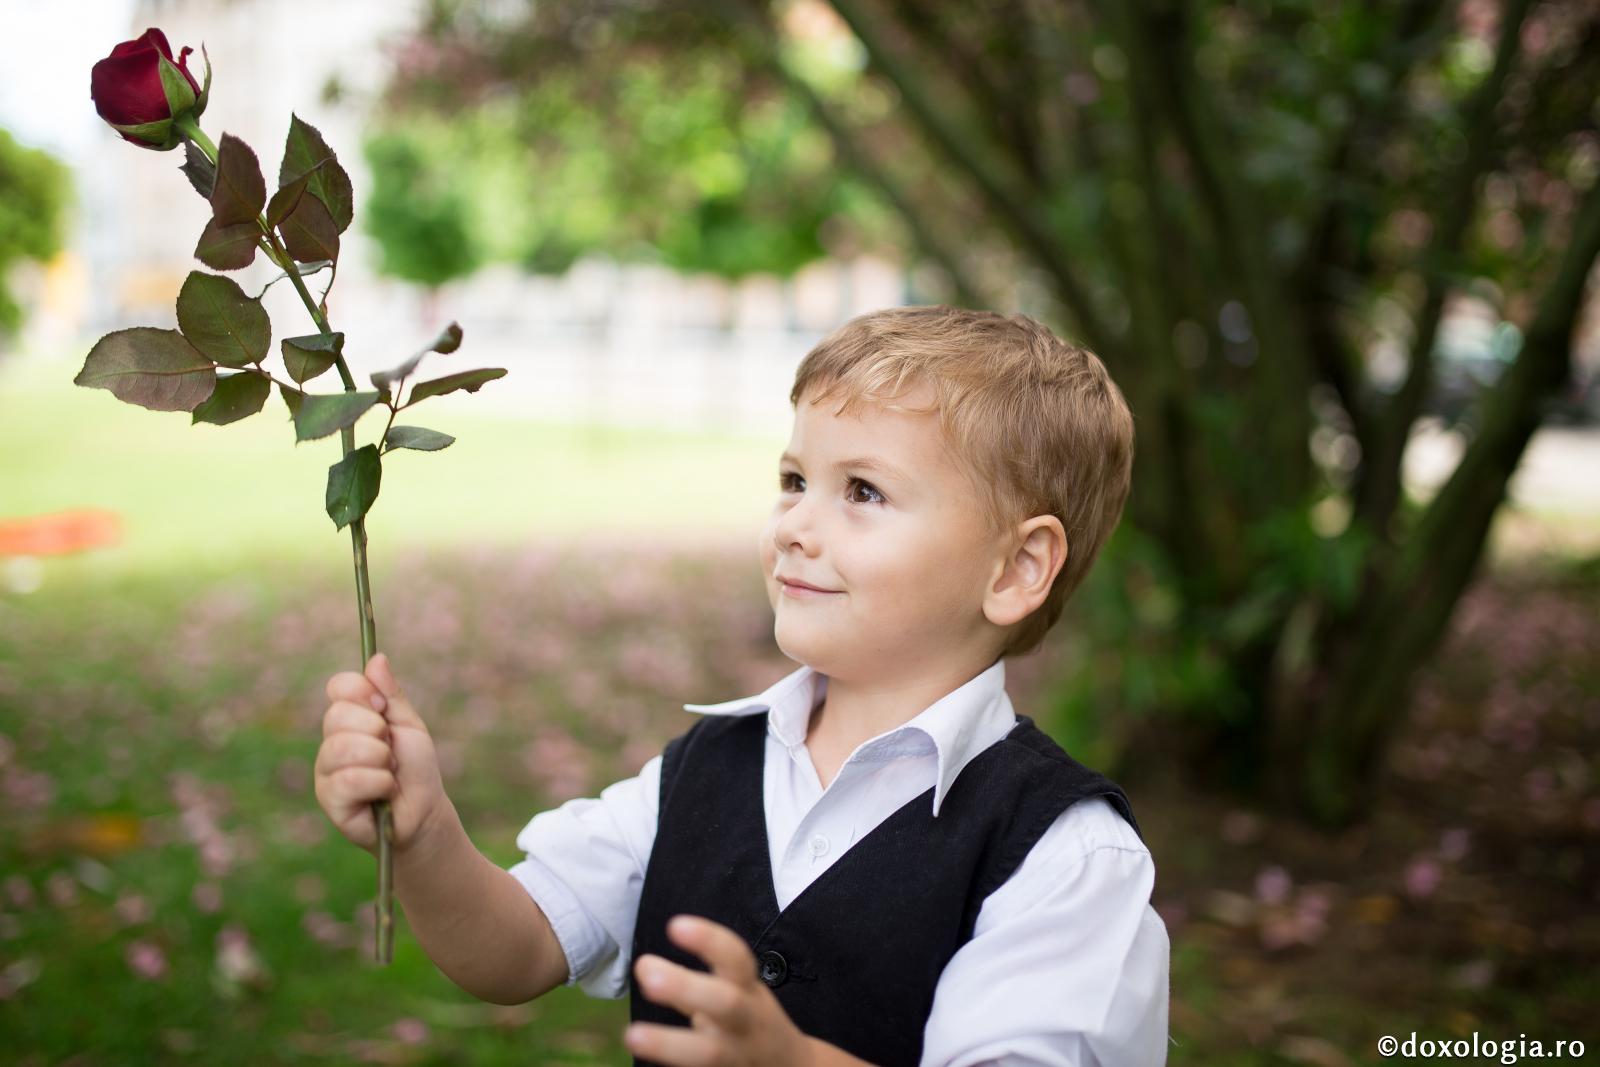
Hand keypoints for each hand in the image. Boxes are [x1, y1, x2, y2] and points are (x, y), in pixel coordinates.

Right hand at [313, 652, 451, 856]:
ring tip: (389, 772)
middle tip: (391, 750)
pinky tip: (384, 792)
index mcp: (350, 719)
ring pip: (343, 747)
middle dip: (377, 731)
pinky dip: (379, 782)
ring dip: (380, 759)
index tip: (385, 710)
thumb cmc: (416, 768)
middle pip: (338, 714)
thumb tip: (376, 658)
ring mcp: (326, 770)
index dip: (363, 693)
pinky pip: (349, 779)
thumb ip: (391, 694)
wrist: (424, 813)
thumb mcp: (409, 725)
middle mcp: (331, 741)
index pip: (338, 686)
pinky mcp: (329, 798)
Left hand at [626, 915, 814, 1066]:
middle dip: (685, 988)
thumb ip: (694, 985)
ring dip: (669, 1044)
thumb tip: (644, 967)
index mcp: (749, 993)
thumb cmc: (750, 1024)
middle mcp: (747, 1024)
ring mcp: (739, 1058)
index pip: (737, 960)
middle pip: (725, 1004)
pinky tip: (646, 1065)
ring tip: (632, 1034)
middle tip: (645, 970)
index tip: (675, 925)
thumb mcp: (737, 995)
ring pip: (709, 1053)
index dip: (710, 941)